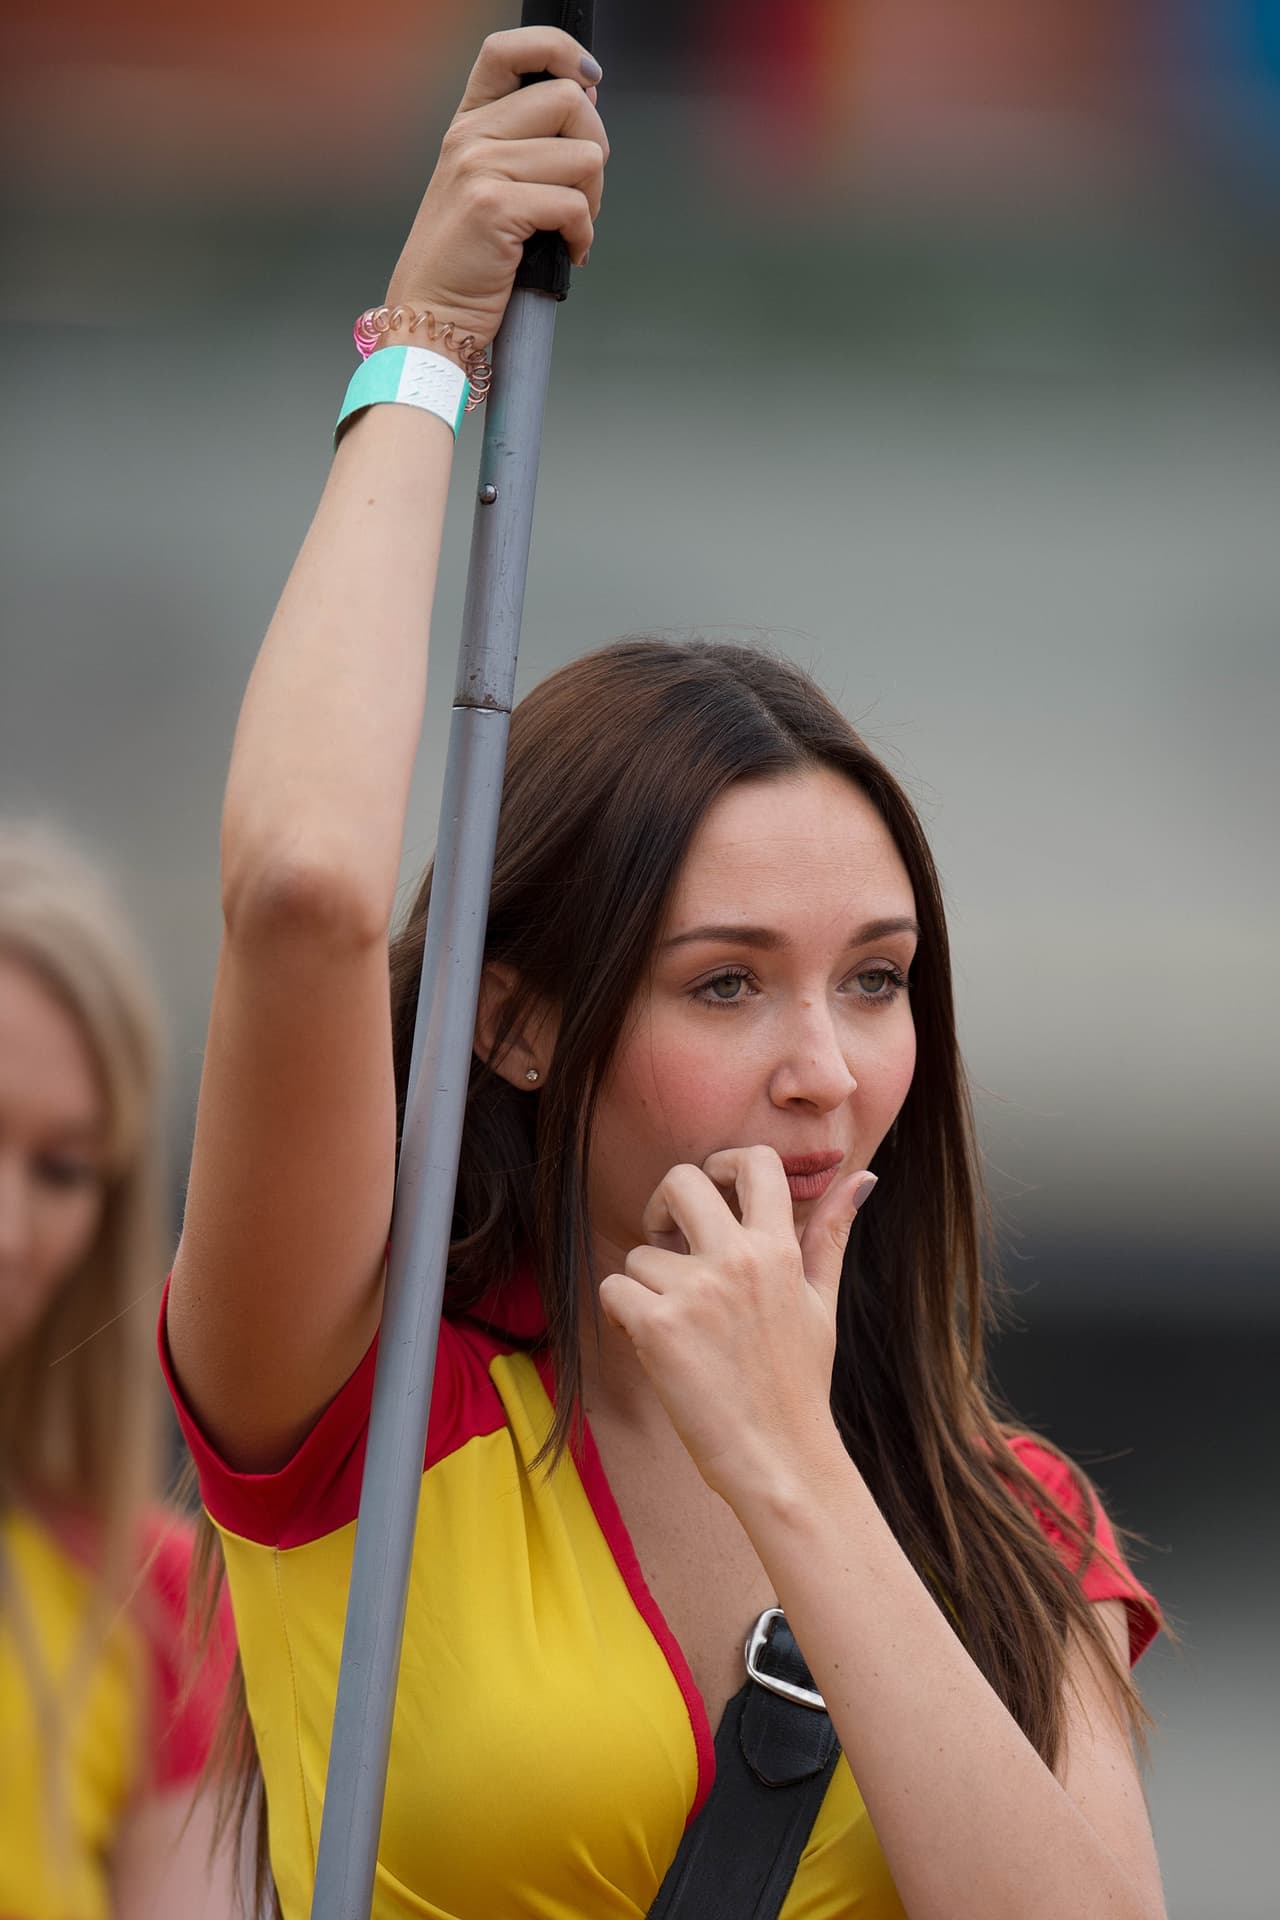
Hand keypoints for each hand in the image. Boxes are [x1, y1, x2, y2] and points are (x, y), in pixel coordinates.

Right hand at [383, 28, 607, 354]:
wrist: (431, 318)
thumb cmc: (466, 264)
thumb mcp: (488, 188)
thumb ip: (529, 143)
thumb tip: (586, 100)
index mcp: (469, 124)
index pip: (511, 49)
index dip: (561, 50)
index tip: (589, 80)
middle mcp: (471, 137)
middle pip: (569, 100)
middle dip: (595, 147)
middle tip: (580, 192)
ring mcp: (479, 169)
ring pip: (583, 156)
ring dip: (592, 199)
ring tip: (567, 229)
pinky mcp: (493, 207)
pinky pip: (574, 205)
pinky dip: (582, 236)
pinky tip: (566, 253)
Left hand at [598, 1147, 874, 1506]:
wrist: (779, 1458)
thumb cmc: (799, 1383)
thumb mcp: (821, 1301)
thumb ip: (831, 1234)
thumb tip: (862, 1179)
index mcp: (780, 1249)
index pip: (756, 1162)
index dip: (725, 1164)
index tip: (714, 1193)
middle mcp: (738, 1261)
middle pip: (680, 1180)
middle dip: (665, 1205)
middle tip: (670, 1241)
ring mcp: (696, 1293)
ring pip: (640, 1253)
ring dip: (646, 1285)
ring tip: (678, 1327)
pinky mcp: (658, 1328)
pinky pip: (614, 1288)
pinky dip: (621, 1313)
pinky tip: (649, 1341)